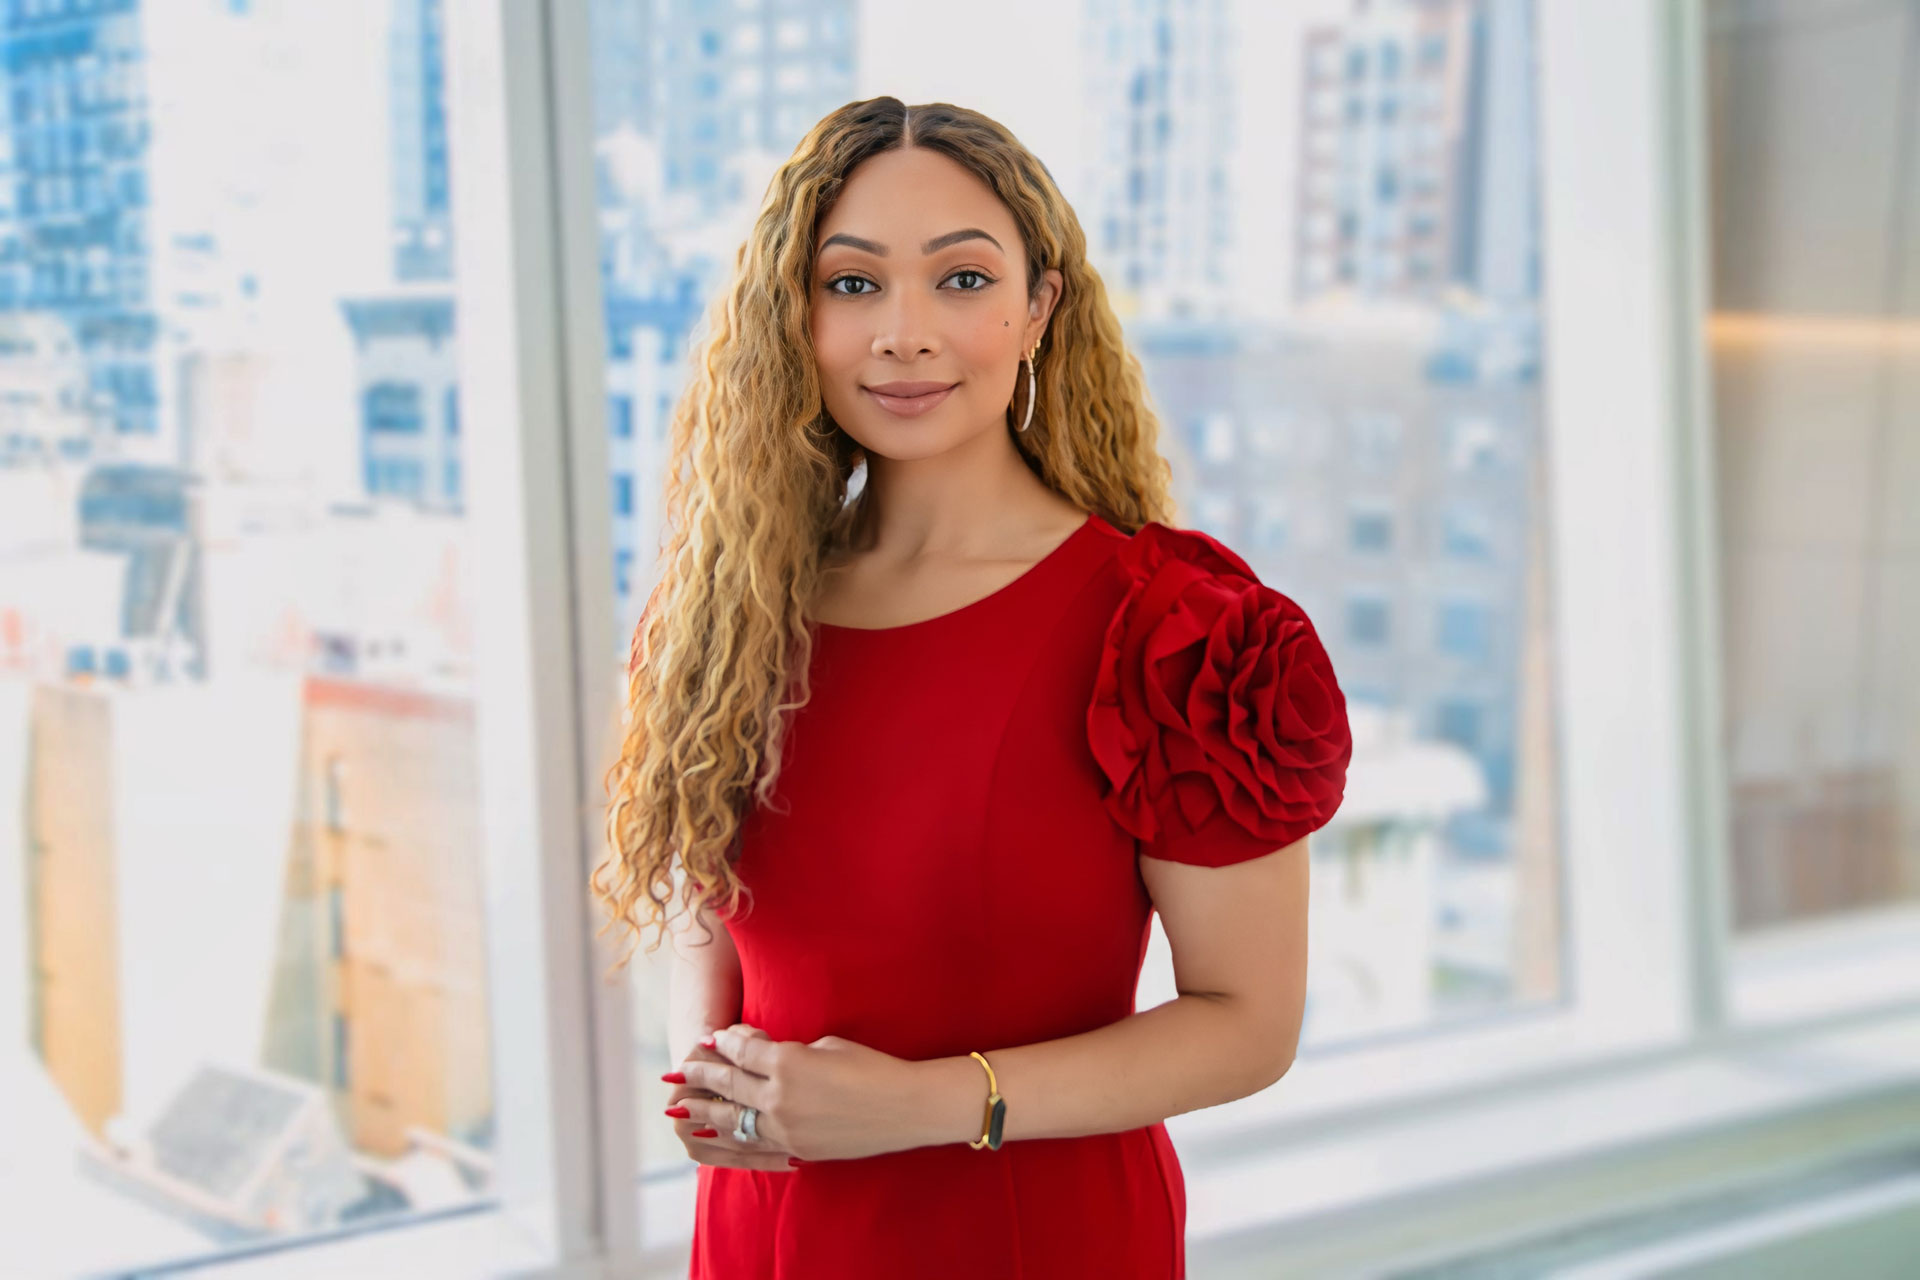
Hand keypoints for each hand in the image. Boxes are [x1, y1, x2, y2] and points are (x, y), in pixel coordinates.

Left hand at [679, 1023, 926, 1163]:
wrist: (904, 1107)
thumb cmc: (872, 1066)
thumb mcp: (827, 1045)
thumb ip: (790, 1051)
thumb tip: (765, 1057)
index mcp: (787, 1062)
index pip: (743, 1051)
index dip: (725, 1042)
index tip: (712, 1038)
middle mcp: (779, 1097)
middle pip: (730, 1084)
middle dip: (703, 1075)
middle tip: (681, 1071)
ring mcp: (785, 1128)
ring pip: (733, 1119)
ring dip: (705, 1111)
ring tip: (681, 1107)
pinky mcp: (796, 1150)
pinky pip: (754, 1144)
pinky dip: (731, 1137)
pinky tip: (716, 1133)